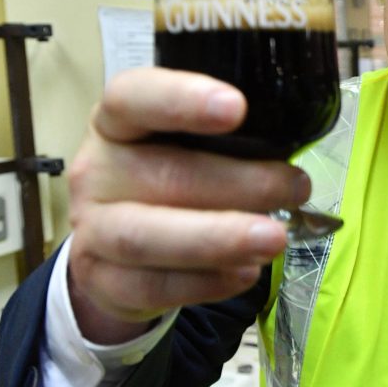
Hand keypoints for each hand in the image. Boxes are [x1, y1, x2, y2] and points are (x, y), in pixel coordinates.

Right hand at [67, 67, 309, 341]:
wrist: (115, 253)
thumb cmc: (165, 186)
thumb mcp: (184, 151)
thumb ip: (227, 147)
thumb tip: (291, 164)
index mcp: (116, 125)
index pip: (132, 99)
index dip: (181, 100)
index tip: (237, 108)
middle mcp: (96, 172)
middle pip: (161, 176)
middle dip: (238, 185)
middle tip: (295, 188)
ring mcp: (92, 230)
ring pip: (148, 237)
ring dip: (220, 239)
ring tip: (276, 238)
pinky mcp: (104, 282)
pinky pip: (154, 287)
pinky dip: (208, 282)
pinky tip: (246, 272)